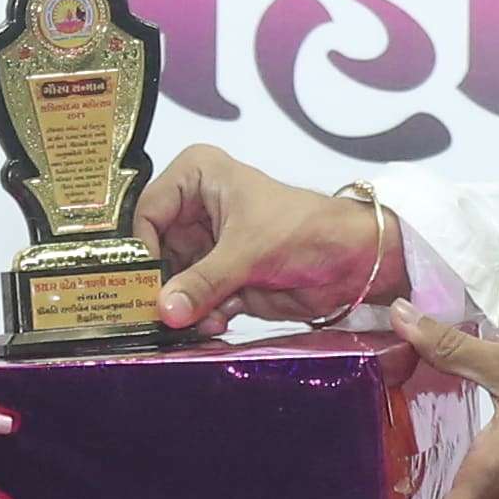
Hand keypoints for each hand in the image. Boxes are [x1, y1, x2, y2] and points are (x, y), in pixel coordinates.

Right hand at [141, 143, 403, 334]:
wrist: (355, 260)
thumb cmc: (306, 229)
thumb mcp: (248, 252)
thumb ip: (202, 283)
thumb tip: (163, 310)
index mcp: (196, 175)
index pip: (146, 213)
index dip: (143, 252)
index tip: (146, 286)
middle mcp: (195, 207)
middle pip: (155, 252)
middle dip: (164, 286)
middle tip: (165, 315)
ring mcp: (207, 243)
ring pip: (173, 281)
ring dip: (185, 306)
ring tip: (203, 320)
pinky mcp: (221, 275)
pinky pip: (194, 299)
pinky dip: (202, 315)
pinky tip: (219, 322)